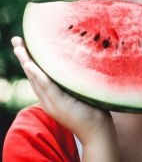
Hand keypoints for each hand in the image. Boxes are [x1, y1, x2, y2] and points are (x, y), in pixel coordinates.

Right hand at [11, 36, 118, 152]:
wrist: (96, 131)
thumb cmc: (91, 109)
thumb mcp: (78, 91)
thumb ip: (72, 80)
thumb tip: (78, 59)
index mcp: (51, 96)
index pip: (37, 75)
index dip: (30, 60)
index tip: (25, 44)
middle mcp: (47, 99)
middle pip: (32, 75)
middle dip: (23, 57)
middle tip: (16, 40)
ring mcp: (52, 102)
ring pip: (36, 79)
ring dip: (26, 62)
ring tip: (19, 48)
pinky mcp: (60, 104)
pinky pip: (46, 87)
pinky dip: (38, 75)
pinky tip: (30, 65)